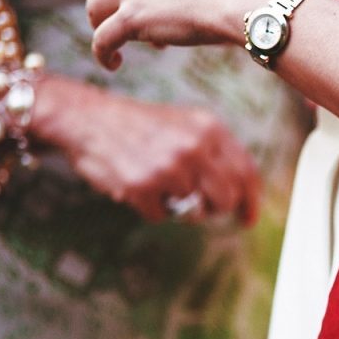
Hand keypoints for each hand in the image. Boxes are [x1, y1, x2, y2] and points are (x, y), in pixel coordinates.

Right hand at [30, 75, 258, 223]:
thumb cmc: (142, 128)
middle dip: (214, 208)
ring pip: (194, 212)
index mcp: (210, 129)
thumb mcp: (187, 126)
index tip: (248, 219)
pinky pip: (161, 217)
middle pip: (226, 199)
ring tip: (160, 184)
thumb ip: (217, 154)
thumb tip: (242, 194)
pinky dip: (150, 209)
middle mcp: (194, 146)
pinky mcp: (143, 186)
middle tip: (197, 204)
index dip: (251, 201)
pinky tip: (138, 186)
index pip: (246, 172)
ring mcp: (169, 167)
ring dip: (178, 207)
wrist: (87, 119)